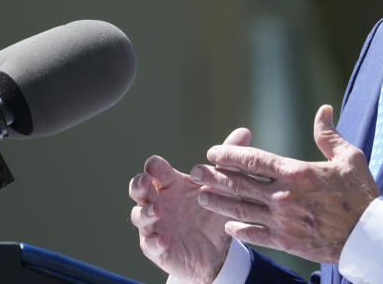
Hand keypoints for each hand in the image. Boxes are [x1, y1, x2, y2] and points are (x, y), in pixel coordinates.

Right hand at [129, 127, 252, 283]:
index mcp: (170, 184)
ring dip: (145, 212)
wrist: (217, 251)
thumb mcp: (223, 188)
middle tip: (144, 182)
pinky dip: (155, 241)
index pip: (156, 170)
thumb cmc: (212, 213)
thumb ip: (228, 163)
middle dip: (138, 184)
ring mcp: (154, 225)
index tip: (155, 165)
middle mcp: (158, 201)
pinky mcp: (157, 248)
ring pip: (139, 216)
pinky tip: (163, 240)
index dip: (154, 167)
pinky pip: (151, 244)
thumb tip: (245, 131)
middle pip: (138, 188)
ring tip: (157, 211)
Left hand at [190, 105, 379, 262]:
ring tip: (202, 196)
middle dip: (214, 176)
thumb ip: (328, 134)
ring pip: (241, 210)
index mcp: (296, 172)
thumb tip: (323, 109)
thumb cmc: (360, 194)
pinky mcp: (286, 242)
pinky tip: (228, 225)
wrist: (369, 237)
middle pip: (240, 184)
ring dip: (218, 202)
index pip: (253, 160)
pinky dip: (239, 230)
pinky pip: (255, 235)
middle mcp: (284, 196)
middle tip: (195, 171)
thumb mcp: (349, 158)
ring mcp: (283, 221)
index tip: (214, 152)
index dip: (230, 154)